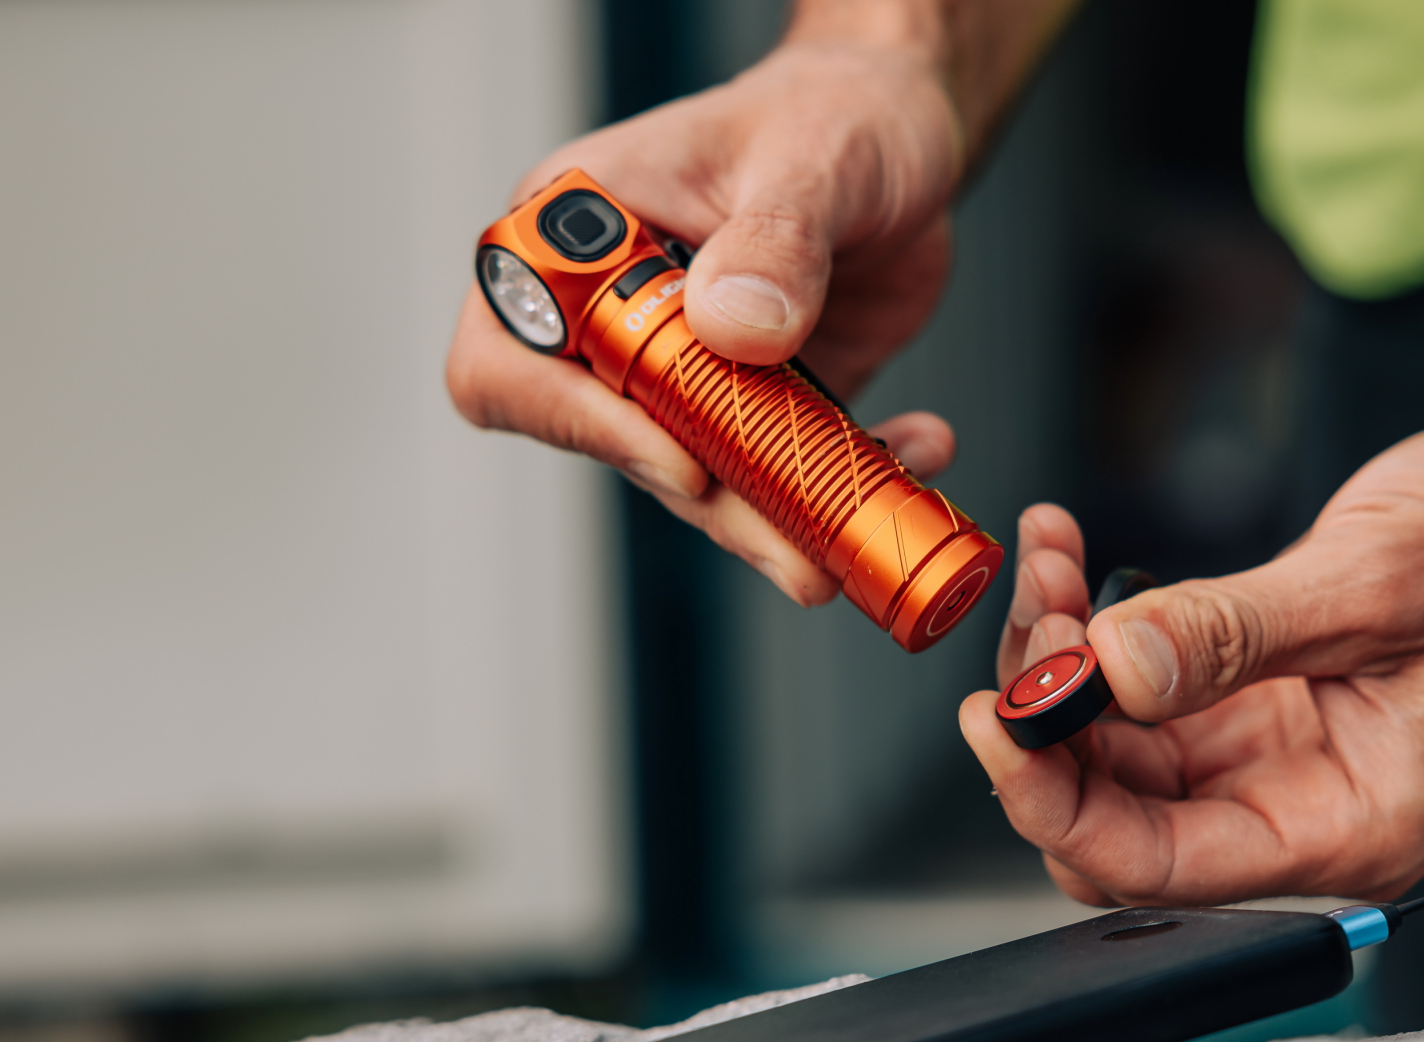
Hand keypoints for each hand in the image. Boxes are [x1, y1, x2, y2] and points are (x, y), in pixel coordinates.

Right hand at [445, 40, 961, 605]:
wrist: (906, 129)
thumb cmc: (833, 112)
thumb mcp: (810, 157)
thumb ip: (774, 236)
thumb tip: (731, 324)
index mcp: (580, 235)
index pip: (508, 357)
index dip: (576, 419)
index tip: (677, 449)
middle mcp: (614, 314)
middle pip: (614, 442)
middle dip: (706, 501)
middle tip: (788, 545)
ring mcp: (684, 370)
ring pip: (697, 479)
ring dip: (776, 518)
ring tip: (849, 535)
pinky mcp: (755, 407)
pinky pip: (780, 475)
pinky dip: (844, 486)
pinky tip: (915, 448)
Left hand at [960, 428, 1423, 905]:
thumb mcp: (1369, 583)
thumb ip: (1234, 634)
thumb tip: (1112, 666)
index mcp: (1344, 829)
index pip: (1161, 868)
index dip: (1058, 806)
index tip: (998, 724)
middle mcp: (1292, 814)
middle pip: (1114, 820)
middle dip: (1050, 726)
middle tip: (1032, 625)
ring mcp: (1256, 765)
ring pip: (1105, 755)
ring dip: (1058, 665)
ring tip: (1048, 570)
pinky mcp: (1234, 712)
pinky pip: (1127, 696)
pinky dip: (1087, 633)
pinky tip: (1067, 561)